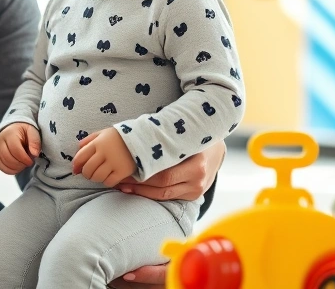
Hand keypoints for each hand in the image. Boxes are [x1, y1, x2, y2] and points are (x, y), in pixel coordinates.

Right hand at [0, 122, 40, 174]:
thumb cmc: (23, 131)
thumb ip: (35, 142)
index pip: (15, 150)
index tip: (31, 161)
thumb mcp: (32, 131)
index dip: (24, 158)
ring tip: (23, 164)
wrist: (14, 130)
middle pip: (7, 158)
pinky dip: (9, 170)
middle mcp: (0, 141)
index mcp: (10, 134)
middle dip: (20, 164)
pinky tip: (17, 167)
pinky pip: (0, 166)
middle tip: (27, 163)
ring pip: (3, 163)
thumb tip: (34, 153)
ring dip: (15, 168)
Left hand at [71, 128, 135, 187]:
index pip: (80, 157)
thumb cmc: (118, 137)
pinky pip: (109, 182)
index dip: (76, 165)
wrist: (141, 138)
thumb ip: (88, 140)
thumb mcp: (102, 133)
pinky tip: (109, 177)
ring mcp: (114, 162)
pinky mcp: (123, 171)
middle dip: (86, 173)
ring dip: (95, 178)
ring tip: (99, 175)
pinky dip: (106, 182)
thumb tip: (77, 152)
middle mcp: (104, 153)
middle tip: (89, 173)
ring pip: (97, 177)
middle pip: (88, 169)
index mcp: (98, 142)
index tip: (76, 169)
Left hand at [110, 140, 227, 286]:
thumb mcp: (184, 136)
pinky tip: (136, 190)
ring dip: (141, 192)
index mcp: (197, 162)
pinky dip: (151, 194)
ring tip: (123, 186)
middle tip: (118, 179)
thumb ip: (164, 139)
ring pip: (163, 195)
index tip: (123, 169)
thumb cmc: (193, 138)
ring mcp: (196, 189)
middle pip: (162, 185)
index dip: (142, 174)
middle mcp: (198, 178)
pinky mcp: (193, 196)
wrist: (216, 150)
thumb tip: (135, 136)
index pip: (164, 174)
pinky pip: (169, 198)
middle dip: (138, 184)